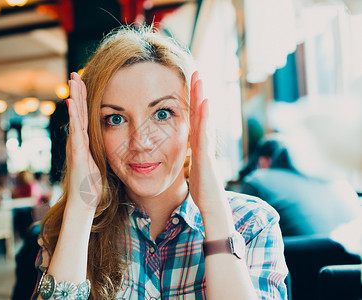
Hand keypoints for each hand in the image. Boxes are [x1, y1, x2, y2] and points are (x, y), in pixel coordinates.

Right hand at [66, 72, 101, 209]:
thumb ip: (103, 150)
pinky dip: (74, 117)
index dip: (84, 99)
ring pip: (76, 118)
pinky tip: (72, 104)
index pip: (86, 116)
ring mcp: (76, 147)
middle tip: (75, 74)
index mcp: (85, 142)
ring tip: (73, 81)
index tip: (84, 82)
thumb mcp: (100, 162)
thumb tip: (113, 142)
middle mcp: (78, 141)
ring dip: (74, 99)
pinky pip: (76, 133)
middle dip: (77, 93)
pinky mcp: (76, 154)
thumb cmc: (92, 184)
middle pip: (79, 112)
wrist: (85, 201)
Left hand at [187, 71, 226, 213]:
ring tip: (200, 78)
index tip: (188, 82)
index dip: (192, 99)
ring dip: (201, 97)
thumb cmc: (202, 187)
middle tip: (196, 70)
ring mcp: (206, 147)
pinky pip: (204, 133)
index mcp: (196, 143)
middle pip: (200, 111)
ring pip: (203, 118)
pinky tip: (205, 102)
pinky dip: (205, 117)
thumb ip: (190, 154)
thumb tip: (185, 147)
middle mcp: (203, 141)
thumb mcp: (192, 166)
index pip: (193, 116)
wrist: (211, 204)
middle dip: (197, 91)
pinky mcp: (206, 155)